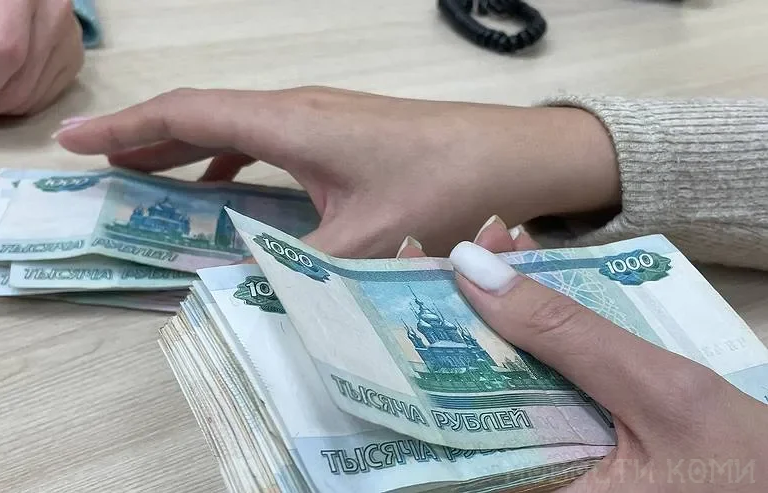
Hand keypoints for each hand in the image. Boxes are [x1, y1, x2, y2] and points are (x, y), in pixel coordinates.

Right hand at [55, 87, 620, 257]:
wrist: (517, 156)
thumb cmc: (443, 188)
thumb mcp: (363, 241)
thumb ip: (298, 267)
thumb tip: (243, 287)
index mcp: (289, 123)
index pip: (186, 115)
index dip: (125, 130)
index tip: (74, 143)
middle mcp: (297, 109)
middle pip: (200, 115)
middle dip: (143, 138)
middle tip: (96, 166)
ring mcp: (320, 118)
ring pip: (233, 126)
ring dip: (185, 150)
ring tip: (145, 178)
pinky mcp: (341, 133)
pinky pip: (266, 139)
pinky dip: (230, 162)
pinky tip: (226, 192)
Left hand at [417, 217, 766, 491]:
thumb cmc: (746, 469)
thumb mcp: (659, 395)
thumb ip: (568, 337)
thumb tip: (473, 270)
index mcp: (528, 490)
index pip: (440, 417)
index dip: (415, 344)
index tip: (397, 278)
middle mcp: (529, 480)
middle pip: (466, 391)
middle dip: (460, 313)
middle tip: (453, 250)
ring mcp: (554, 463)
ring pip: (505, 381)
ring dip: (500, 312)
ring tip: (497, 247)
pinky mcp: (580, 446)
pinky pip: (543, 387)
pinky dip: (539, 334)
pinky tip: (535, 281)